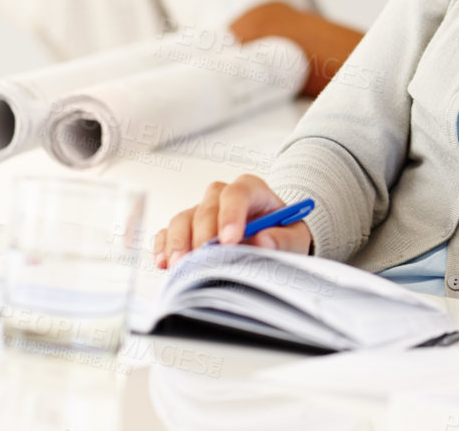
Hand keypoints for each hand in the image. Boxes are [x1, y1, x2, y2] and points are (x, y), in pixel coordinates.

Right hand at [153, 174, 312, 267]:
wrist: (273, 244)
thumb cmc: (282, 236)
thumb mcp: (294, 238)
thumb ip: (283, 239)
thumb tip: (262, 240)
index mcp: (253, 191)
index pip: (238, 193)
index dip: (231, 214)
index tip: (230, 241)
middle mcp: (223, 198)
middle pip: (207, 206)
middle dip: (203, 234)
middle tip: (203, 259)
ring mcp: (202, 212)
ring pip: (183, 218)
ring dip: (179, 242)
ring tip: (182, 266)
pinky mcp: (186, 230)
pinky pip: (167, 232)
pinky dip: (164, 247)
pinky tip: (165, 264)